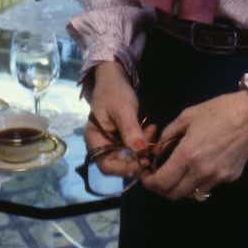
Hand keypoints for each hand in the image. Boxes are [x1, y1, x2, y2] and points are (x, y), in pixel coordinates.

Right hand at [85, 61, 155, 176]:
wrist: (114, 78)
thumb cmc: (113, 91)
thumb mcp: (122, 109)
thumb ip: (130, 130)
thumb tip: (140, 151)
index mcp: (95, 140)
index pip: (106, 166)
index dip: (123, 169)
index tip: (141, 162)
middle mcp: (103, 146)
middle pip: (120, 164)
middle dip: (138, 159)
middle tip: (152, 148)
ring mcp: (114, 143)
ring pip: (130, 157)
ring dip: (144, 149)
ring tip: (153, 131)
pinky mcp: (124, 138)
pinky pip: (135, 147)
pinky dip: (144, 142)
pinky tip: (152, 129)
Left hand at [140, 91, 247, 201]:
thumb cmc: (219, 110)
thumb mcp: (187, 115)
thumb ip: (168, 135)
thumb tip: (157, 151)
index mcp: (188, 154)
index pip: (162, 182)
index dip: (150, 183)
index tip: (147, 177)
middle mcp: (201, 171)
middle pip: (174, 195)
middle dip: (162, 189)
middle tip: (160, 177)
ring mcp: (217, 177)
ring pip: (191, 194)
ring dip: (181, 187)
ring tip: (181, 172)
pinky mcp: (230, 178)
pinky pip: (208, 186)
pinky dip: (199, 181)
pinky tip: (202, 166)